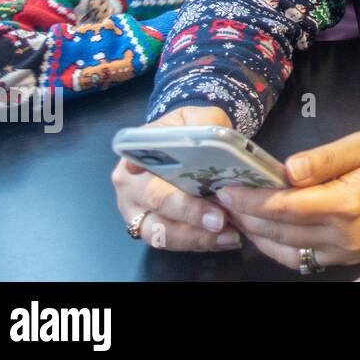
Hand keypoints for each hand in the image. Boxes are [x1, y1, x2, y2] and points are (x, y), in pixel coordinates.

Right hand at [111, 105, 243, 251]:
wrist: (189, 142)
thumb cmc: (190, 129)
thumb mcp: (198, 117)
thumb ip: (204, 124)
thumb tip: (210, 138)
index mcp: (135, 157)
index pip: (145, 171)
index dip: (163, 183)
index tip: (185, 190)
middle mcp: (131, 188)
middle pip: (156, 206)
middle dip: (190, 214)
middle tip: (220, 219)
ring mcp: (138, 212)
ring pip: (161, 234)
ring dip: (196, 237)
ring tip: (228, 235)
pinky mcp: (155, 230)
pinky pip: (173, 243)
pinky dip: (199, 243)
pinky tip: (225, 239)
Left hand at [214, 127, 359, 270]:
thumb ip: (323, 158)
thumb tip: (285, 170)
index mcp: (347, 204)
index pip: (284, 206)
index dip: (251, 199)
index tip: (226, 188)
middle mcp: (344, 235)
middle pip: (280, 231)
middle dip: (247, 216)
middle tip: (221, 199)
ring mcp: (347, 251)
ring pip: (287, 250)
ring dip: (258, 234)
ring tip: (237, 213)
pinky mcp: (350, 256)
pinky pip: (304, 258)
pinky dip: (279, 247)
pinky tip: (266, 230)